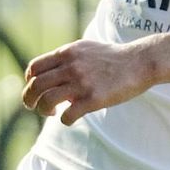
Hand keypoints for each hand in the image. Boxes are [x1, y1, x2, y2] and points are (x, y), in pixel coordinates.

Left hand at [22, 38, 150, 124]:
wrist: (140, 62)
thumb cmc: (114, 58)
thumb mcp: (86, 49)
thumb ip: (67, 58)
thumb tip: (53, 73)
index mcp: (67, 53)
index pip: (34, 68)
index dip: (29, 82)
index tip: (36, 90)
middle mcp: (70, 67)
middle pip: (36, 86)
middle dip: (29, 99)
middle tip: (34, 107)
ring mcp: (81, 83)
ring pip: (47, 101)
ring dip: (43, 111)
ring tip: (51, 113)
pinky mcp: (93, 99)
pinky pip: (67, 115)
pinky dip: (64, 120)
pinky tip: (69, 119)